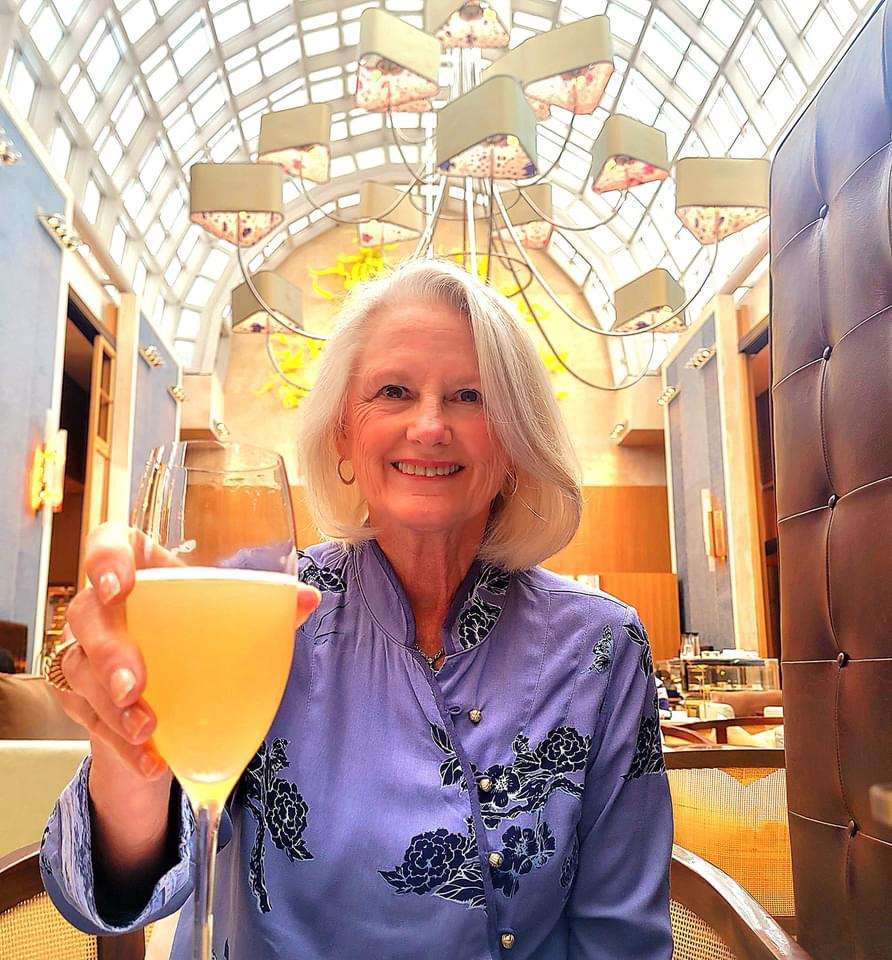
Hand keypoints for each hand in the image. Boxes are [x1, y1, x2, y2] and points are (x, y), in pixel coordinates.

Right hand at [56, 522, 321, 779]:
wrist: (175, 689)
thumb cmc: (198, 634)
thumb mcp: (229, 618)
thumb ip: (268, 607)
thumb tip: (307, 598)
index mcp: (140, 566)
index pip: (108, 544)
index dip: (104, 559)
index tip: (118, 586)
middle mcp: (102, 605)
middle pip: (87, 616)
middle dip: (109, 653)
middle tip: (135, 686)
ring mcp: (83, 651)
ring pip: (80, 672)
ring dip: (111, 707)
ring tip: (147, 729)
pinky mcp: (80, 697)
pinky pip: (90, 720)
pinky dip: (120, 744)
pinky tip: (150, 761)